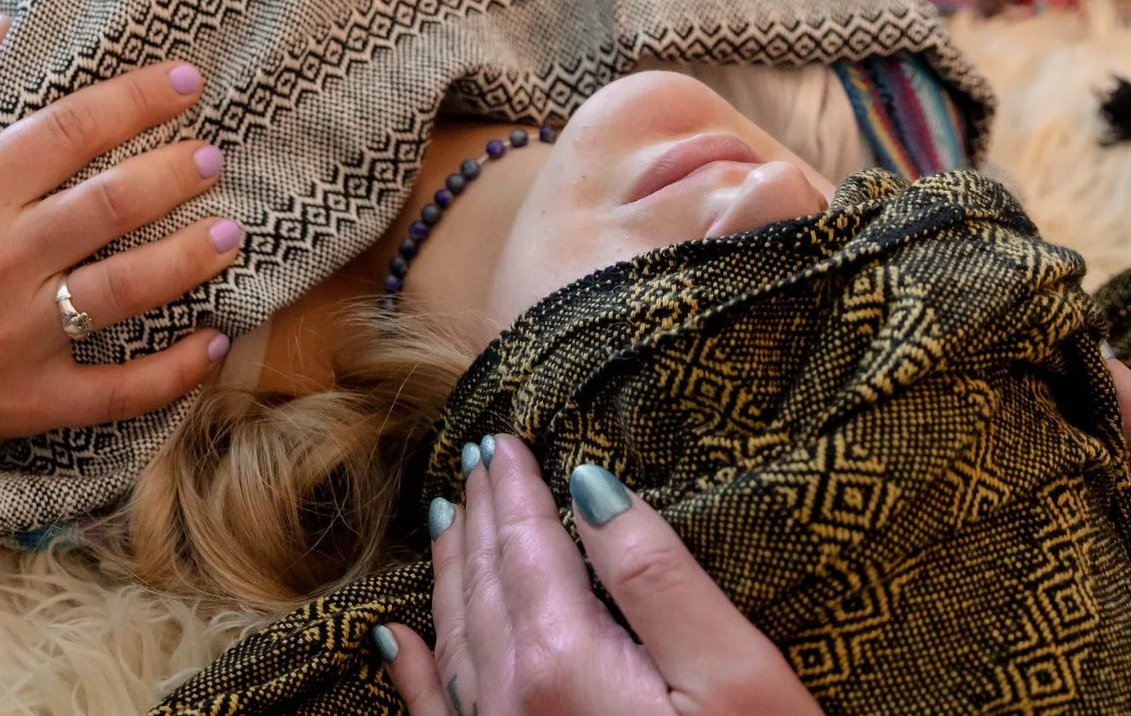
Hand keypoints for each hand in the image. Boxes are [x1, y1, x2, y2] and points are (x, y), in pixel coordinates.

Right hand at [0, 26, 240, 480]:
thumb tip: (0, 24)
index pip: (66, 132)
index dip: (134, 100)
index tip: (187, 81)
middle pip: (109, 206)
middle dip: (175, 174)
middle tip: (215, 157)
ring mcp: (15, 338)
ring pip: (124, 291)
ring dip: (187, 259)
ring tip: (231, 233)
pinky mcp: (27, 401)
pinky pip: (116, 391)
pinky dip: (172, 371)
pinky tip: (216, 340)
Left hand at [383, 435, 822, 715]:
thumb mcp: (735, 678)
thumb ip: (657, 577)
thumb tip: (589, 486)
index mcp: (562, 659)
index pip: (527, 546)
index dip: (516, 488)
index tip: (502, 441)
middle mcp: (509, 703)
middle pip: (484, 585)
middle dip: (479, 518)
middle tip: (474, 464)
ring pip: (454, 640)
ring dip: (450, 574)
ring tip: (448, 520)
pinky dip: (414, 671)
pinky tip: (395, 642)